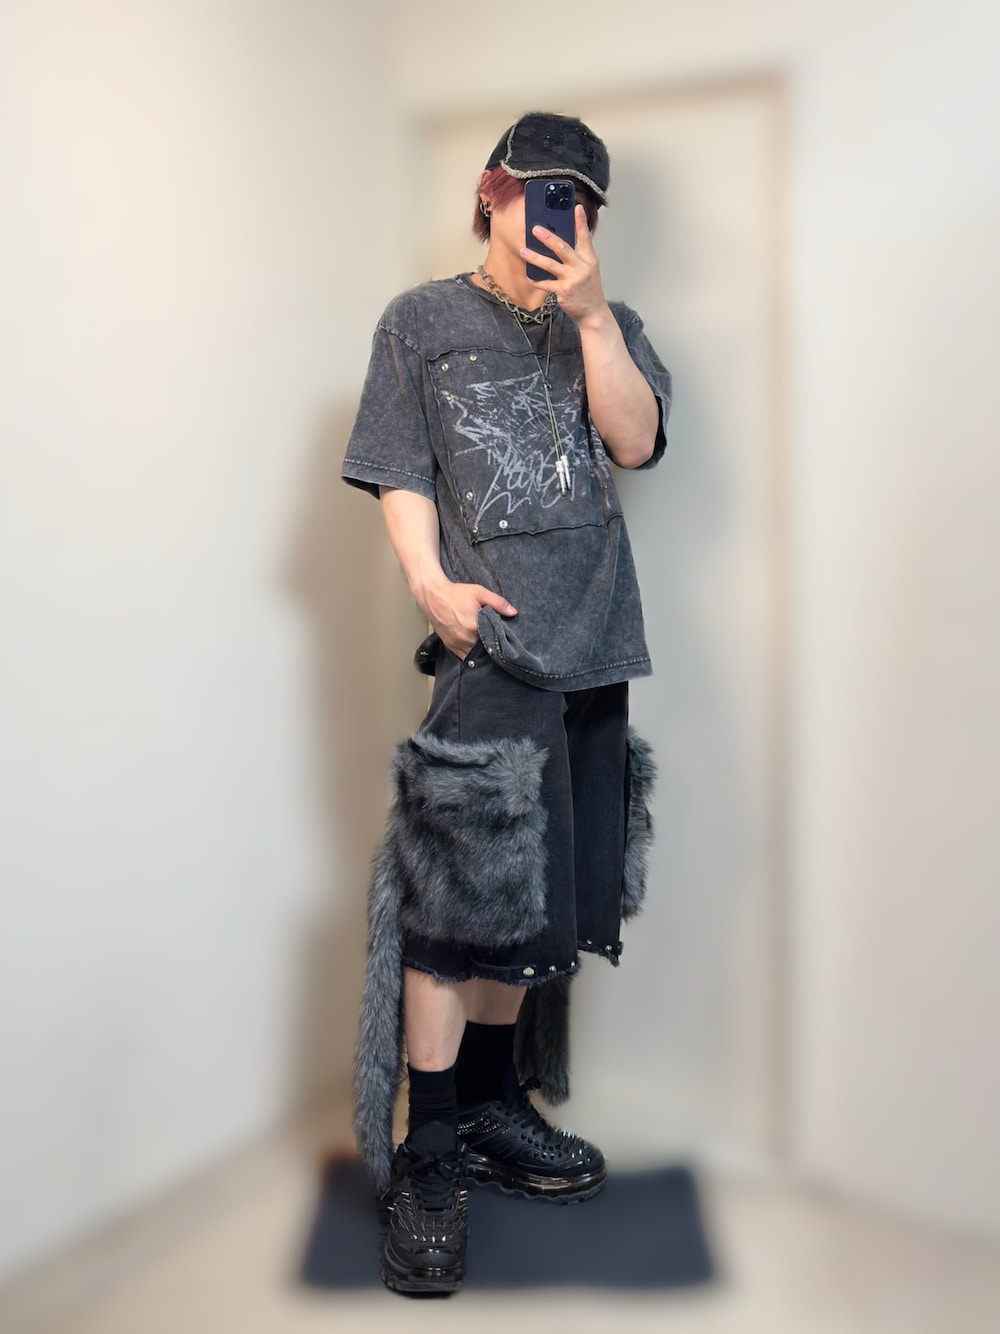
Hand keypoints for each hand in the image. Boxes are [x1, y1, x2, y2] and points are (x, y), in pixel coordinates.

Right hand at [421, 579, 516, 658]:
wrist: (432, 595)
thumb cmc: (455, 593)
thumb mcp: (479, 593)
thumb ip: (498, 603)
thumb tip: (513, 612)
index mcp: (474, 627)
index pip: (493, 642)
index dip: (499, 641)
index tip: (505, 638)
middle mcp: (464, 639)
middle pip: (484, 650)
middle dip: (490, 646)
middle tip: (496, 641)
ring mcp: (456, 644)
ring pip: (473, 655)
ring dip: (479, 651)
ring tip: (485, 644)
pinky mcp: (449, 645)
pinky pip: (462, 656)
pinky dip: (469, 653)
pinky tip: (474, 646)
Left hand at [521, 204, 609, 327]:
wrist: (593, 313)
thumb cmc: (589, 289)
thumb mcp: (589, 269)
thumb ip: (577, 256)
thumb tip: (558, 243)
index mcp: (589, 259)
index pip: (585, 237)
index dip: (581, 222)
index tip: (576, 207)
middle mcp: (581, 267)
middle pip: (563, 248)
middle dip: (548, 237)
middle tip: (535, 229)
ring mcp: (572, 279)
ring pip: (550, 265)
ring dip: (535, 257)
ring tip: (523, 251)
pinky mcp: (563, 291)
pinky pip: (546, 284)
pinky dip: (536, 280)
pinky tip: (528, 276)